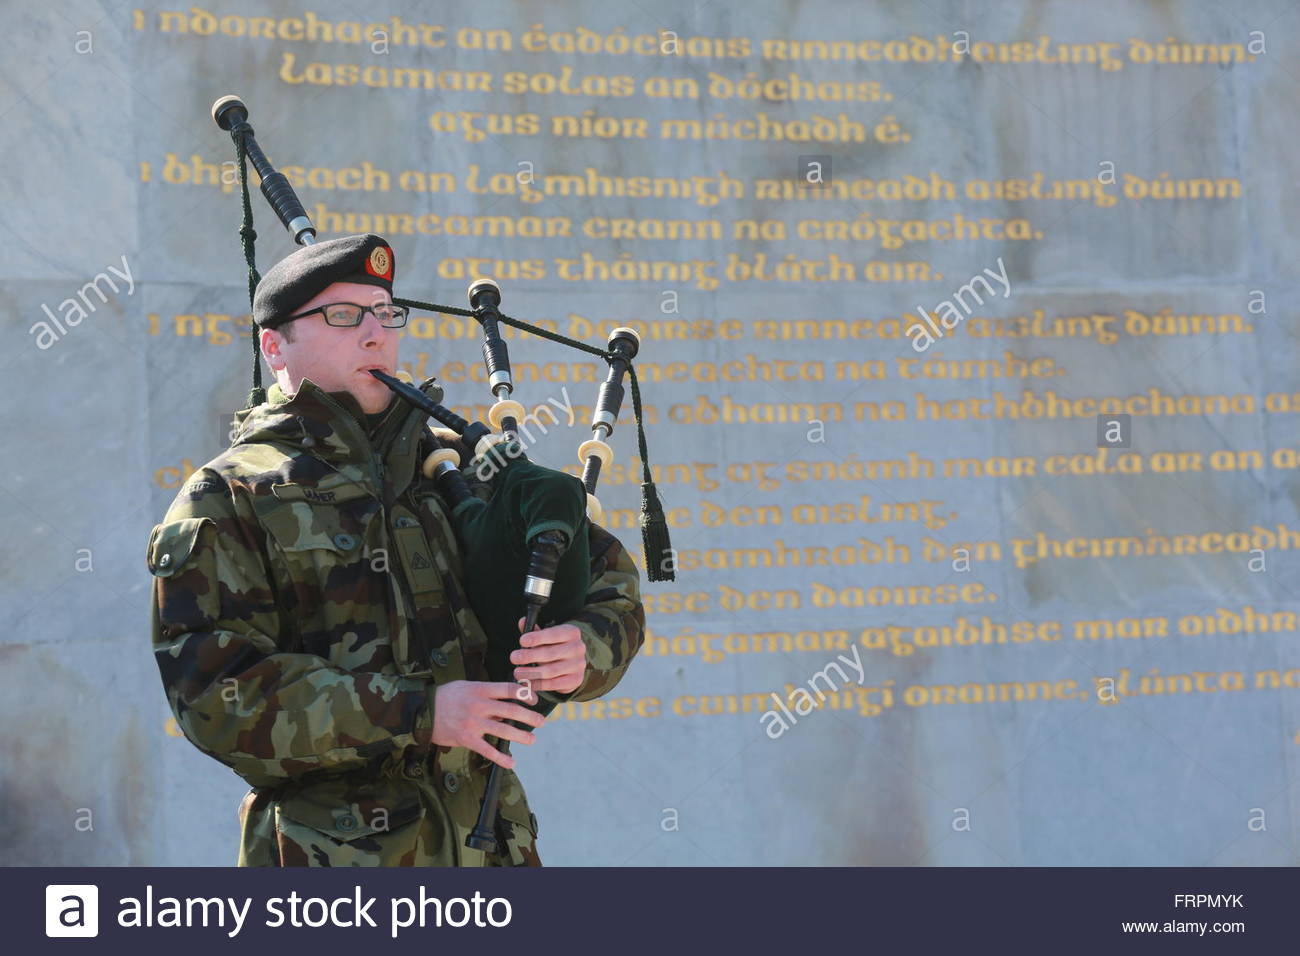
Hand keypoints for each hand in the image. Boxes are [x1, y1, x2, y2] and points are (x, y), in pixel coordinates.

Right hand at [430, 680, 544, 769]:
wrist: (423, 711)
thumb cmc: (447, 697)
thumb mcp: (467, 687)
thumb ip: (487, 695)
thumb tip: (506, 706)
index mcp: (480, 689)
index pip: (509, 690)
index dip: (526, 695)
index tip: (534, 700)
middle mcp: (479, 705)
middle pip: (511, 710)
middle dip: (530, 717)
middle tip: (541, 722)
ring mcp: (473, 723)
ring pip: (503, 730)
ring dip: (521, 736)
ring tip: (532, 739)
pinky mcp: (467, 739)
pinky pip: (487, 750)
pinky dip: (501, 758)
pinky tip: (511, 762)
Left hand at [511, 620, 586, 698]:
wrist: (572, 664)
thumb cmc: (555, 646)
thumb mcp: (547, 637)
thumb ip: (534, 631)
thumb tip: (522, 621)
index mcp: (571, 632)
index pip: (554, 634)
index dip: (537, 638)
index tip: (522, 641)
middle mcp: (578, 648)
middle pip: (551, 653)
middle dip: (530, 656)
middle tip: (514, 657)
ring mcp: (578, 665)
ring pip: (551, 670)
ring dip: (531, 672)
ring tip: (516, 672)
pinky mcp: (576, 680)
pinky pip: (554, 684)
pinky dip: (538, 684)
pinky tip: (526, 683)